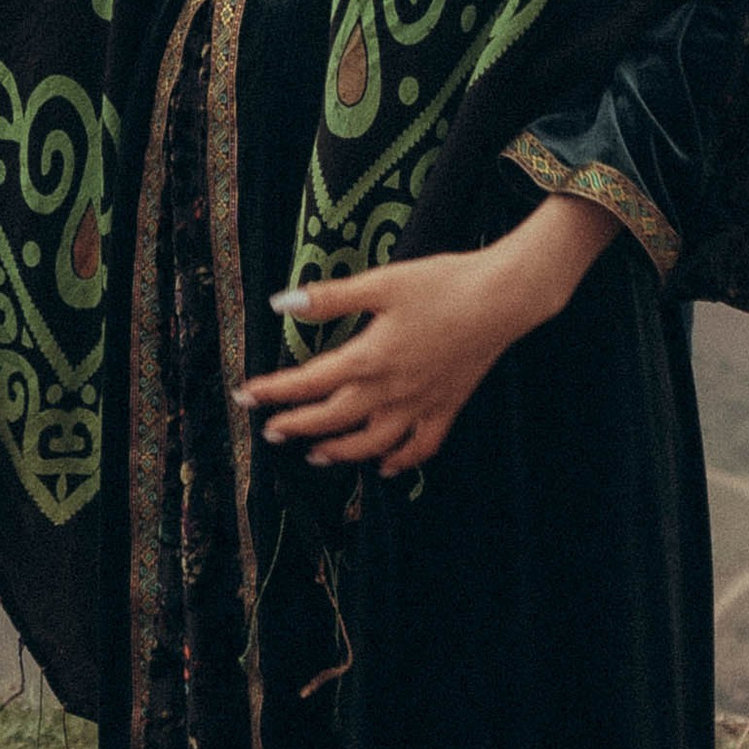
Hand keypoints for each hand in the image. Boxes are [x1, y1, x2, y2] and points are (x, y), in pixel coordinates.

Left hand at [235, 195, 616, 477]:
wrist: (503, 298)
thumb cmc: (441, 283)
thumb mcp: (381, 282)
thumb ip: (330, 298)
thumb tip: (280, 304)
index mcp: (369, 358)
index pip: (309, 381)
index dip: (274, 390)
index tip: (245, 396)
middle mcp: (391, 391)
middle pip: (333, 418)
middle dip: (297, 425)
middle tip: (270, 430)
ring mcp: (421, 405)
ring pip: (371, 444)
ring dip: (338, 452)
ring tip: (314, 454)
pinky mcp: (448, 408)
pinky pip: (420, 448)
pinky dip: (399, 462)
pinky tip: (385, 467)